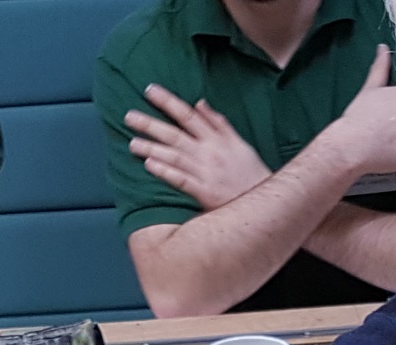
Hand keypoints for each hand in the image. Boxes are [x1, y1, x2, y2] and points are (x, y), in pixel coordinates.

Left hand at [127, 86, 273, 210]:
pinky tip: (150, 166)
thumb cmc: (252, 174)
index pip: (188, 115)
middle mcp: (209, 153)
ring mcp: (206, 173)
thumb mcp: (239, 144)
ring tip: (132, 143)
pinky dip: (166, 172)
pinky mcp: (205, 193)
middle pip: (176, 134)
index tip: (149, 90)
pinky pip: (182, 181)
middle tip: (128, 116)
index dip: (168, 101)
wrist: (266, 203)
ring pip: (175, 157)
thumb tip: (200, 103)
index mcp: (217, 139)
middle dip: (151, 124)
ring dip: (152, 149)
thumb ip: (219, 123)